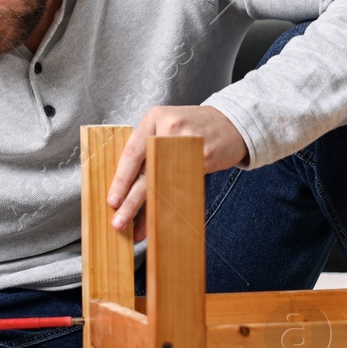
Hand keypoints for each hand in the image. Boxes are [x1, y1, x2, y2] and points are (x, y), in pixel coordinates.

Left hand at [105, 105, 247, 238]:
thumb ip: (148, 147)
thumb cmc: (196, 127)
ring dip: (149, 210)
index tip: (112, 200)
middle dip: (130, 201)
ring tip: (138, 229)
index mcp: (155, 118)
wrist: (234, 121)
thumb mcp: (167, 126)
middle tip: (119, 221)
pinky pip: (182, 188)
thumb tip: (126, 185)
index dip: (121, 180)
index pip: (132, 153)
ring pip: (163, 184)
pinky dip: (170, 206)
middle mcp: (170, 129)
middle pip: (145, 172)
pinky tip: (162, 220)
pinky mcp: (205, 159)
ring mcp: (189, 144)